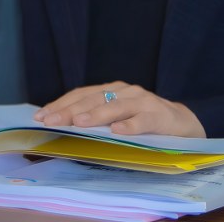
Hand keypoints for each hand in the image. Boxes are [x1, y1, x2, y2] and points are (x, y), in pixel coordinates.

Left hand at [33, 81, 205, 137]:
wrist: (182, 124)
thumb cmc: (142, 122)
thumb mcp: (117, 117)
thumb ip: (96, 119)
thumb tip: (60, 128)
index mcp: (111, 90)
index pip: (81, 94)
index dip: (60, 104)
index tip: (41, 117)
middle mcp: (125, 91)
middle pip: (93, 99)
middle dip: (70, 111)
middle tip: (52, 122)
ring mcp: (143, 101)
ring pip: (116, 107)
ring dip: (96, 115)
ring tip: (79, 124)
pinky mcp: (159, 115)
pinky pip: (142, 121)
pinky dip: (130, 126)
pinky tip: (118, 132)